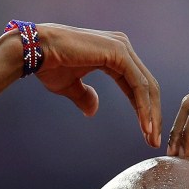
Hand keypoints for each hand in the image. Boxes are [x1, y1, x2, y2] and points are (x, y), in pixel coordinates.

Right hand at [34, 24, 161, 146]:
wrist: (34, 51)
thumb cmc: (49, 65)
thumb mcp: (70, 86)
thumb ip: (85, 97)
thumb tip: (93, 110)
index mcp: (114, 54)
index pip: (137, 86)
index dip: (143, 111)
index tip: (147, 134)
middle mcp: (122, 47)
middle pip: (147, 86)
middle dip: (153, 115)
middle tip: (153, 141)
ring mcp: (122, 47)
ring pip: (146, 87)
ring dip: (151, 115)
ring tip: (150, 138)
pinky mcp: (119, 52)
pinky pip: (138, 85)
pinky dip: (143, 107)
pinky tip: (144, 126)